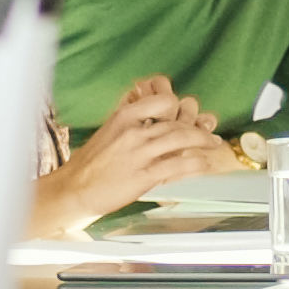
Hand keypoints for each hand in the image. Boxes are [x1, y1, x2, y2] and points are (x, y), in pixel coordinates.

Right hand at [37, 78, 230, 228]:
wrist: (74, 189)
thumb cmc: (92, 163)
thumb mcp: (110, 131)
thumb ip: (134, 121)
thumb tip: (155, 112)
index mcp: (124, 117)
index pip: (161, 99)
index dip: (178, 104)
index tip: (185, 110)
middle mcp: (133, 131)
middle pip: (175, 120)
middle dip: (198, 125)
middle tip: (210, 131)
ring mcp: (139, 153)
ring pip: (181, 138)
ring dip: (203, 140)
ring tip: (213, 144)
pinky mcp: (143, 176)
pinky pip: (178, 165)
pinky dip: (196, 163)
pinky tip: (204, 164)